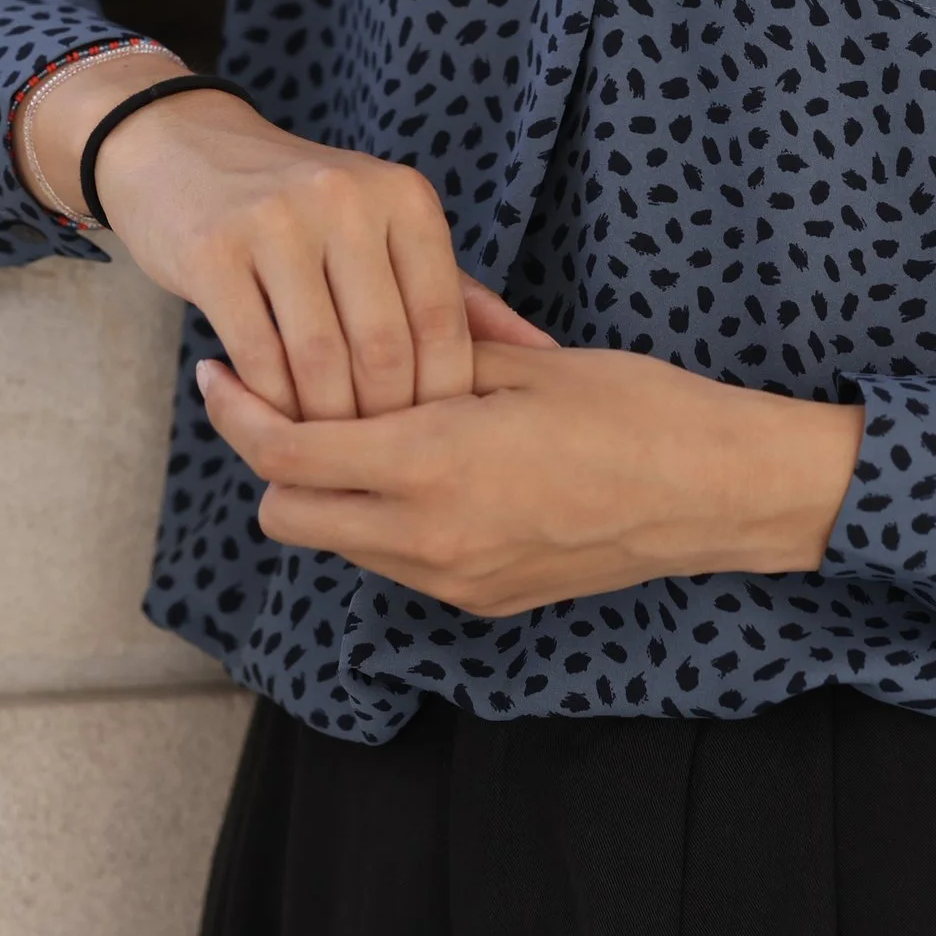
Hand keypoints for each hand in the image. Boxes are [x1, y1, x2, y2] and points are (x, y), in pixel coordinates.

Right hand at [24, 50, 552, 421]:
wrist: (183, 149)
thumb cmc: (304, 207)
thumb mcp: (385, 229)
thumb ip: (460, 295)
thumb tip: (545, 358)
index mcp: (404, 198)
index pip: (441, 321)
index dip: (441, 398)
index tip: (431, 444)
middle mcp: (347, 200)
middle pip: (383, 348)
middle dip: (383, 423)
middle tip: (374, 464)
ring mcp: (277, 222)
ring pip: (319, 360)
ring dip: (323, 423)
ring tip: (323, 450)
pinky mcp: (215, 251)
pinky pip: (257, 354)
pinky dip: (268, 402)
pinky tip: (269, 416)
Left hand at [197, 339, 864, 616]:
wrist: (716, 492)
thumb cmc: (632, 407)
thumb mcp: (522, 361)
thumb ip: (429, 356)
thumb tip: (360, 335)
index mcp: (432, 464)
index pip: (287, 454)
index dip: (238, 414)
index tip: (218, 376)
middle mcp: (428, 538)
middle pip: (287, 517)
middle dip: (272, 461)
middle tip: (285, 398)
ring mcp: (454, 580)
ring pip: (338, 544)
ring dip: (327, 493)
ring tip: (363, 428)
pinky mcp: (482, 600)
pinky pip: (395, 563)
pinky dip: (382, 520)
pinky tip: (424, 468)